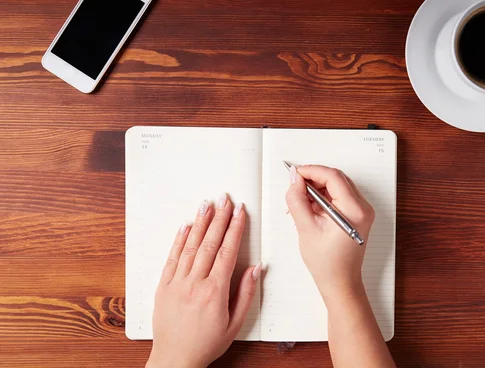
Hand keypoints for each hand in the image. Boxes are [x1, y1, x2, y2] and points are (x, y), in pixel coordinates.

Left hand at [146, 195, 261, 367]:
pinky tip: (185, 226)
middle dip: (219, 218)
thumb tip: (255, 268)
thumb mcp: (235, 323)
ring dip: (200, 222)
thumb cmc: (206, 343)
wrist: (175, 359)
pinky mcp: (163, 286)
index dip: (235, 228)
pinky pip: (172, 257)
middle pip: (209, 243)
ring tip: (207, 204)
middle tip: (225, 199)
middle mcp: (194, 283)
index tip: (240, 212)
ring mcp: (177, 283)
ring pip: (190, 246)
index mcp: (215, 292)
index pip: (227, 251)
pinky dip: (178, 239)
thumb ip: (246, 293)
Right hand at [285, 165, 374, 302]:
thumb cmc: (327, 263)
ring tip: (300, 202)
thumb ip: (298, 200)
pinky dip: (323, 197)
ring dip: (317, 188)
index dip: (311, 171)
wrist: (339, 282)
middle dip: (313, 179)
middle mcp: (363, 208)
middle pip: (336, 178)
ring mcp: (361, 211)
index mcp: (354, 210)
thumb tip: (294, 179)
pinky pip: (338, 196)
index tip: (295, 174)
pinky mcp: (356, 214)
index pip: (333, 177)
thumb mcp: (306, 228)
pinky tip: (310, 208)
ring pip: (336, 186)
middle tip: (294, 186)